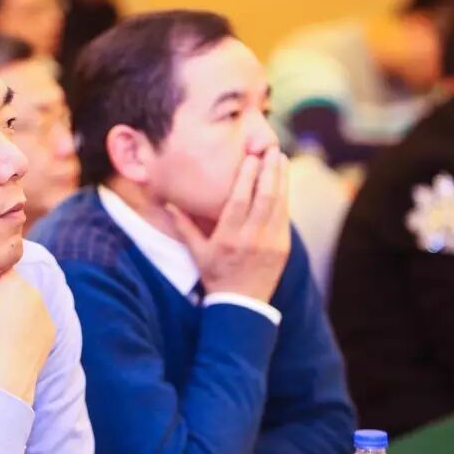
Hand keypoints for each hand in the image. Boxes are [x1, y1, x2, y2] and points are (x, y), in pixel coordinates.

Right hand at [0, 259, 54, 403]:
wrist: (6, 381)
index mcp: (14, 283)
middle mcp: (35, 294)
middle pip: (11, 287)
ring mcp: (45, 314)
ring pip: (23, 303)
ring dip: (11, 310)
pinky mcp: (49, 332)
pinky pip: (34, 321)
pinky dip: (24, 326)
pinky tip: (10, 339)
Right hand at [165, 147, 290, 302]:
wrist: (241, 305)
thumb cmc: (215, 277)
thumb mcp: (197, 253)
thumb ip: (184, 226)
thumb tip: (168, 203)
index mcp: (228, 238)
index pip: (239, 201)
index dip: (246, 177)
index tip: (251, 156)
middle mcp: (251, 239)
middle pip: (264, 198)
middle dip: (269, 171)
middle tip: (272, 149)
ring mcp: (271, 243)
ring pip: (279, 204)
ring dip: (282, 179)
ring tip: (281, 158)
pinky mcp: (283, 247)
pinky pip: (285, 217)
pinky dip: (285, 197)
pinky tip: (283, 182)